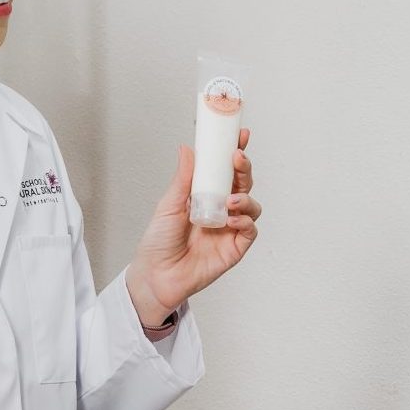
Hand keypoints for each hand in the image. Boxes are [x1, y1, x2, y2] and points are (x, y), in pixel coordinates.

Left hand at [126, 128, 260, 327]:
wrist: (157, 275)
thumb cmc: (159, 241)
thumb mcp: (169, 204)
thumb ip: (184, 178)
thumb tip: (187, 148)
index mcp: (206, 194)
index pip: (225, 170)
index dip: (234, 152)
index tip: (239, 135)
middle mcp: (221, 208)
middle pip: (242, 183)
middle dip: (244, 168)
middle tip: (237, 158)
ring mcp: (230, 228)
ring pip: (252, 205)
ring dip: (246, 197)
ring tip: (231, 200)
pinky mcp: (235, 248)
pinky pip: (250, 231)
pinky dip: (245, 222)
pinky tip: (232, 221)